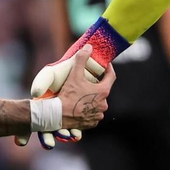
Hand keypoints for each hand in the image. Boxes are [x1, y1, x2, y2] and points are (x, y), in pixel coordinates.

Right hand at [16, 18, 126, 147]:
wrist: (58, 115)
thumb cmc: (68, 95)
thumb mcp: (74, 75)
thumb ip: (81, 59)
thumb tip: (88, 47)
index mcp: (103, 91)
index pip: (111, 76)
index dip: (109, 69)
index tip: (105, 65)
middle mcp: (104, 104)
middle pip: (102, 91)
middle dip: (96, 86)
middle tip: (86, 82)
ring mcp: (98, 115)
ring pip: (97, 103)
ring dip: (91, 99)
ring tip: (81, 95)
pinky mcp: (92, 123)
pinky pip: (92, 114)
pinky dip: (88, 110)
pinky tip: (79, 107)